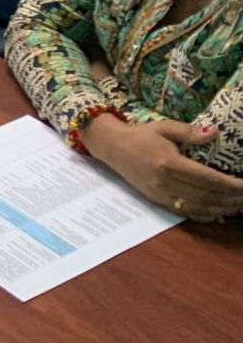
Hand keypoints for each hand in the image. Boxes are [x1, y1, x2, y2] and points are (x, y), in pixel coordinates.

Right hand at [81, 117, 242, 220]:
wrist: (112, 147)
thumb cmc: (141, 135)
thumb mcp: (165, 127)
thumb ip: (190, 132)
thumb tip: (215, 132)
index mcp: (168, 162)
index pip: (207, 178)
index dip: (230, 185)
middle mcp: (164, 182)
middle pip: (206, 196)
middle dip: (231, 199)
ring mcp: (160, 193)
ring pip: (198, 207)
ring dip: (221, 209)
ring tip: (238, 206)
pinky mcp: (156, 200)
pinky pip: (185, 212)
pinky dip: (205, 215)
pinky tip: (219, 213)